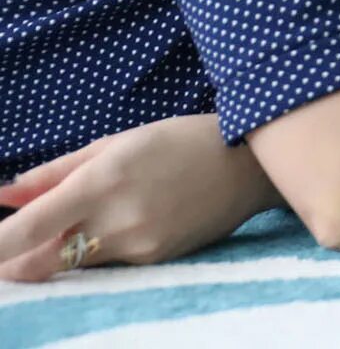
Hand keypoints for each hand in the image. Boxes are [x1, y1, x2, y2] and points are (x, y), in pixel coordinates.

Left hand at [0, 115, 280, 281]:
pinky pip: (109, 261)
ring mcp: (138, 246)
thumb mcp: (116, 143)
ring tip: (90, 214)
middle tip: (12, 248)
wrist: (249, 166)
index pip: (27, 229)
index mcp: (101, 182)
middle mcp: (116, 222)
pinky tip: (130, 216)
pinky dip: (100, 245)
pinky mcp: (155, 260)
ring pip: (74, 262)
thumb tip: (4, 193)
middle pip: (39, 264)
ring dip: (61, 248)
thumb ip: (55, 172)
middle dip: (15, 262)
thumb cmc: (180, 141)